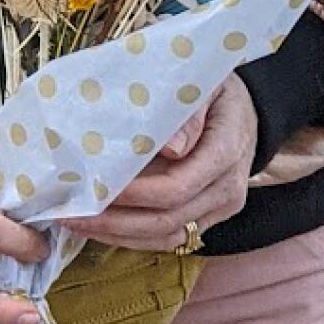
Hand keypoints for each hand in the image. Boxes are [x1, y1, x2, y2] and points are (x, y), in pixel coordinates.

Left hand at [82, 79, 258, 251]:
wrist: (251, 112)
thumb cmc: (218, 92)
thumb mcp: (206, 86)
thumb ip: (188, 114)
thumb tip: (171, 147)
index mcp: (226, 153)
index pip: (177, 187)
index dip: (135, 194)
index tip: (97, 189)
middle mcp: (227, 189)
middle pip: (169, 220)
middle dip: (117, 223)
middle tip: (73, 215)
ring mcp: (220, 208)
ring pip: (169, 236)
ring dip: (121, 236)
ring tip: (79, 224)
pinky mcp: (209, 217)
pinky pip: (172, 237)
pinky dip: (135, 238)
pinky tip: (103, 229)